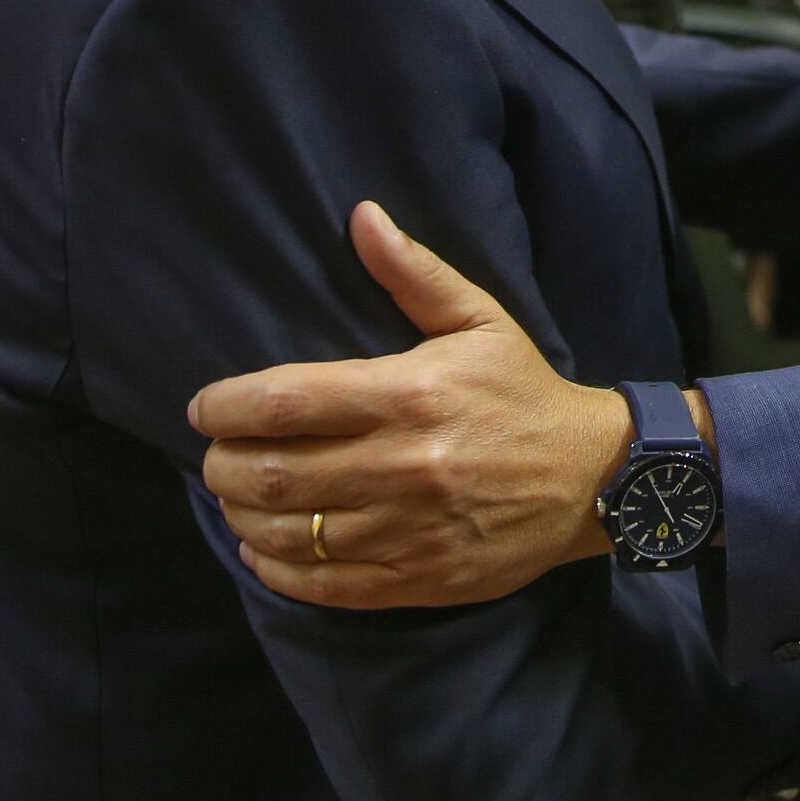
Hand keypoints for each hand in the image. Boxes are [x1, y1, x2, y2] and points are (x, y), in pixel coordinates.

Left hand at [191, 202, 626, 607]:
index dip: (224, 407)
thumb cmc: (525, 392)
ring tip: (238, 497)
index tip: (205, 408)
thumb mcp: (480, 321)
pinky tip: (264, 548)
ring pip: (287, 533)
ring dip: (243, 515)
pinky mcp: (417, 579)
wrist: (594, 479)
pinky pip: (322, 585)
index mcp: (408, 395)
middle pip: (270, 473)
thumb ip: (413, 273)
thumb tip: (361, 215)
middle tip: (216, 456)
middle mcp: (401, 465)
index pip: (281, 402)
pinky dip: (276, 569)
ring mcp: (407, 529)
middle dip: (222, 465)